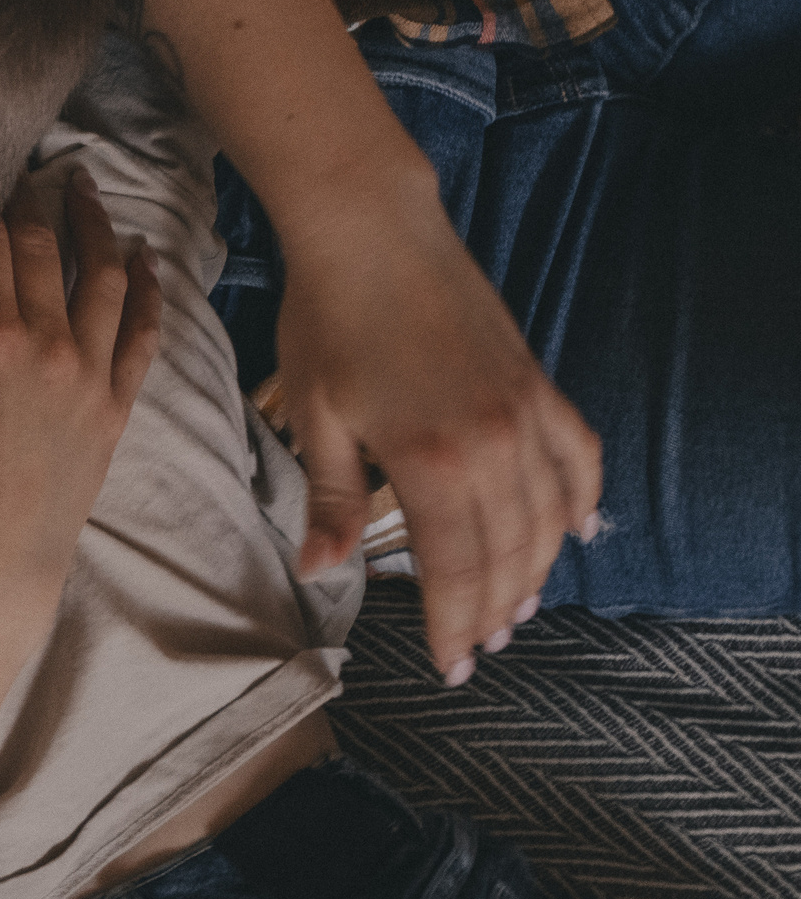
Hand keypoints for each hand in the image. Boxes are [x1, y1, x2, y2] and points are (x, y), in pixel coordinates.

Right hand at [0, 169, 160, 600]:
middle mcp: (47, 344)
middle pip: (44, 251)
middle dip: (35, 205)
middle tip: (33, 175)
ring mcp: (89, 374)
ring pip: (104, 277)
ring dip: (95, 226)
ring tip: (86, 191)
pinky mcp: (114, 407)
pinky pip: (142, 333)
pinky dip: (148, 290)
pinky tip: (146, 259)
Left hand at [275, 215, 600, 681]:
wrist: (372, 234)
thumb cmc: (329, 322)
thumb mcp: (316, 419)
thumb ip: (332, 501)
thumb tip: (319, 571)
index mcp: (429, 462)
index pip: (453, 568)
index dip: (453, 623)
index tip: (450, 664)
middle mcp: (491, 445)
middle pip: (505, 553)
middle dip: (493, 610)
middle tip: (482, 650)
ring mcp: (522, 413)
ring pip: (547, 516)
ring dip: (537, 570)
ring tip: (517, 611)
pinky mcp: (536, 384)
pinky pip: (577, 454)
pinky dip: (582, 498)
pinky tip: (580, 531)